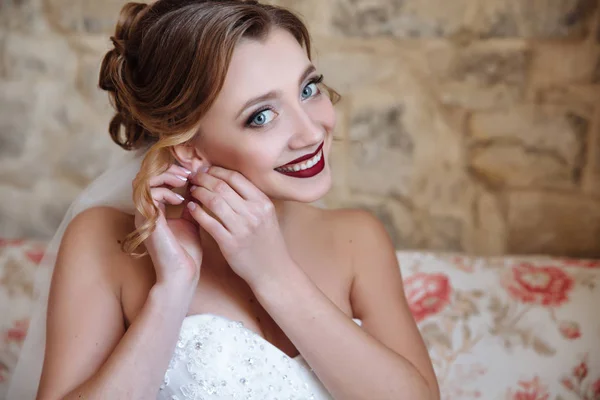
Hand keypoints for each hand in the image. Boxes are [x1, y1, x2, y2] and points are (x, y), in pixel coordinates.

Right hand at [133, 164, 202, 287]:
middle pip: (145, 176)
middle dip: (168, 169)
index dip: (171, 171)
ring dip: (167, 177)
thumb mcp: (190, 221)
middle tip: (187, 173)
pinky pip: (149, 194)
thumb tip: (196, 188)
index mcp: (153, 210)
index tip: (192, 173)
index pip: (154, 180)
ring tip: (185, 182)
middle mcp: (144, 211)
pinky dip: (166, 192)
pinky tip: (181, 200)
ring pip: (144, 181)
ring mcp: (143, 215)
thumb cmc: (186, 252)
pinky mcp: (147, 221)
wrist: (183, 274)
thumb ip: (190, 205)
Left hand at [185, 167, 294, 287]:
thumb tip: (228, 180)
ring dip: (199, 192)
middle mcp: (254, 213)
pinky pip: (208, 223)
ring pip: (213, 202)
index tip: (206, 169)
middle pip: (222, 187)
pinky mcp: (230, 244)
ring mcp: (242, 228)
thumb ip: (251, 198)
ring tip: (192, 190)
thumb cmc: (268, 242)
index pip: (236, 178)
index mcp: (263, 203)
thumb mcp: (267, 215)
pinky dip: (197, 212)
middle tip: (193, 177)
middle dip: (203, 178)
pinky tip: (191, 207)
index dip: (217, 171)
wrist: (273, 270)